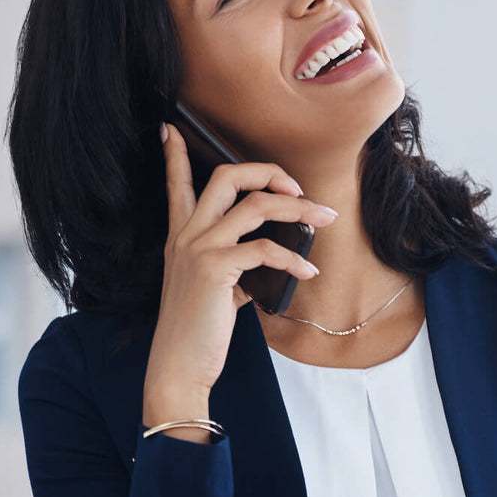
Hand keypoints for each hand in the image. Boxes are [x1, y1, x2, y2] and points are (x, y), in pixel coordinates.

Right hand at [144, 121, 337, 423]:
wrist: (178, 366)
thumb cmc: (198, 330)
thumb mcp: (213, 288)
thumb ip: (235, 265)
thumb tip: (271, 257)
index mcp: (181, 236)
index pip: (177, 185)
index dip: (175, 155)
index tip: (172, 130)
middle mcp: (187, 235)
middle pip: (227, 176)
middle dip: (267, 171)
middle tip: (297, 187)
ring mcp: (200, 249)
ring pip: (255, 205)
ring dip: (297, 209)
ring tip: (323, 219)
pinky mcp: (216, 269)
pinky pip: (266, 249)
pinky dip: (294, 257)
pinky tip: (309, 269)